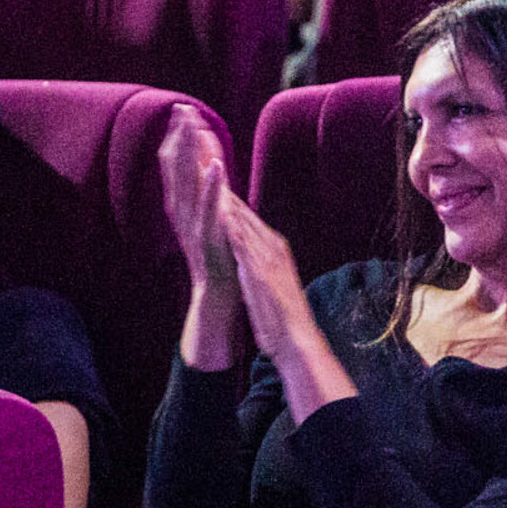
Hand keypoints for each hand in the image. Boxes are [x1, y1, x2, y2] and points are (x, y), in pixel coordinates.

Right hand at [158, 105, 235, 294]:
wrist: (216, 291)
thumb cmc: (215, 252)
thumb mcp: (203, 216)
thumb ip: (201, 190)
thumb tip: (205, 161)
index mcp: (179, 203)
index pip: (172, 161)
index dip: (176, 135)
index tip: (182, 109)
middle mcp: (180, 210)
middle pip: (175, 165)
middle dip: (180, 135)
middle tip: (183, 107)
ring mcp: (191, 223)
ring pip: (187, 181)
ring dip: (191, 152)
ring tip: (195, 126)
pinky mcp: (207, 236)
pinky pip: (208, 207)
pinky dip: (211, 186)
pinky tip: (218, 166)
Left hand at [218, 193, 316, 366]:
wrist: (298, 339)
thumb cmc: (282, 315)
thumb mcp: (270, 280)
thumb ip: (260, 263)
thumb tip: (248, 254)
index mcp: (275, 248)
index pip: (248, 218)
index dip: (229, 198)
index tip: (214, 179)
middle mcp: (273, 247)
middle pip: (244, 214)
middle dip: (225, 191)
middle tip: (207, 168)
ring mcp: (268, 259)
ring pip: (244, 224)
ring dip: (226, 203)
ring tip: (209, 182)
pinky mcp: (261, 273)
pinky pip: (244, 247)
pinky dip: (233, 229)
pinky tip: (220, 216)